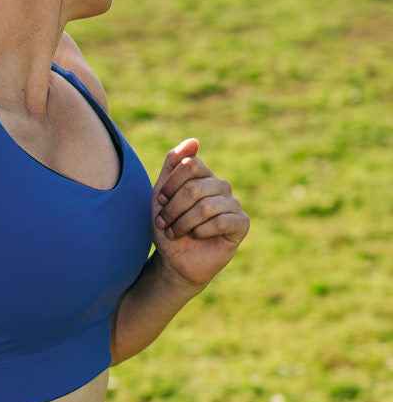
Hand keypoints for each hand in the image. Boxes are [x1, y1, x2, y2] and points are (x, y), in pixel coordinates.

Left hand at [152, 139, 249, 288]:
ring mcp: (234, 204)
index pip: (191, 165)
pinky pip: (221, 222)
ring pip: (206, 207)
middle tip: (164, 223)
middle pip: (195, 188)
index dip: (171, 184)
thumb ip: (173, 166)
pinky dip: (201, 231)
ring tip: (175, 233)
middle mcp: (221, 186)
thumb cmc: (169, 227)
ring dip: (183, 223)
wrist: (175, 260)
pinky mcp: (241, 224)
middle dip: (174, 209)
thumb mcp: (162, 196)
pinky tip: (195, 236)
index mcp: (204, 176)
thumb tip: (193, 141)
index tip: (160, 202)